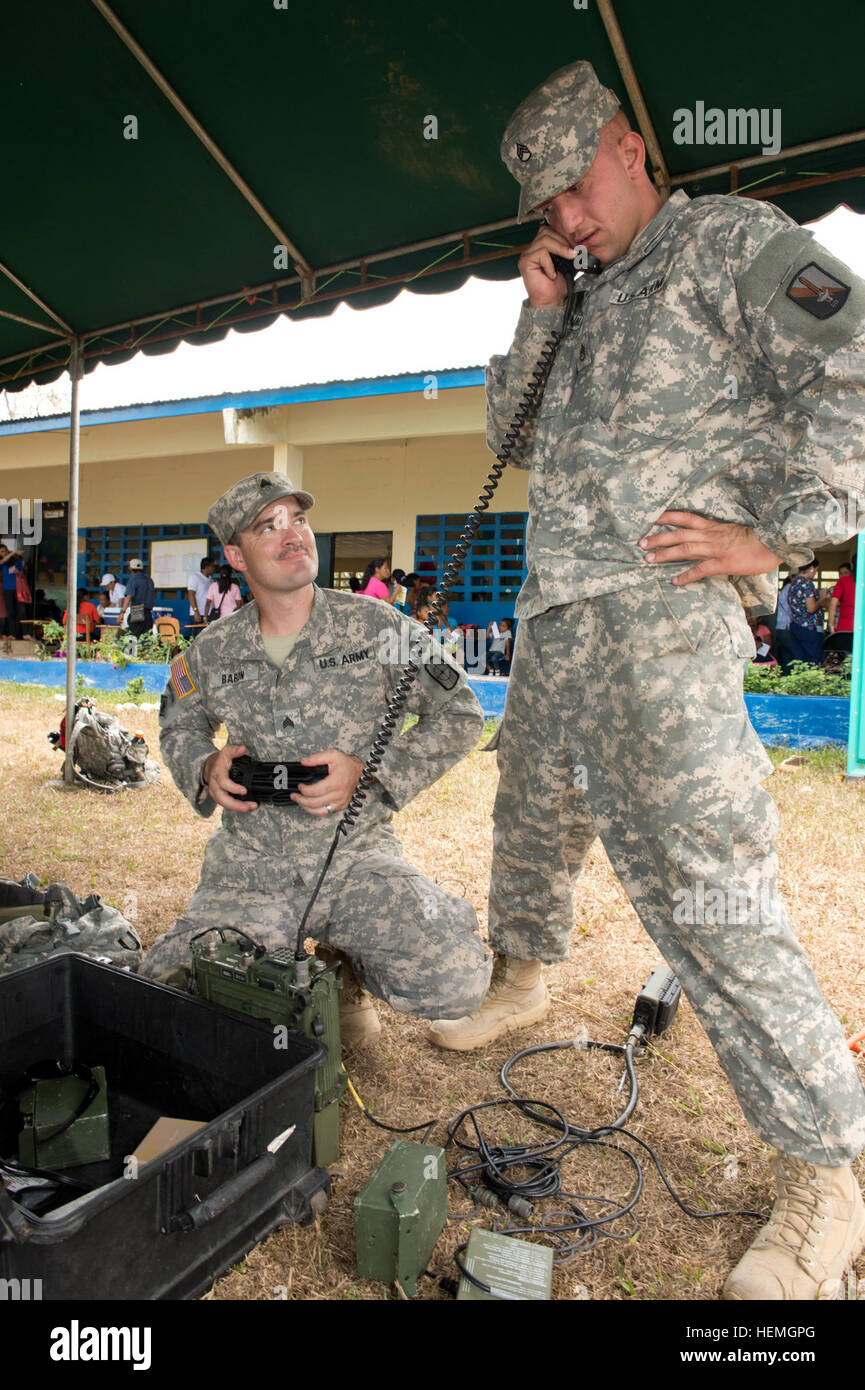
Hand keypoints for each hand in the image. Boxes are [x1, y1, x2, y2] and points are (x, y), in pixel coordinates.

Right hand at [202, 743, 257, 811]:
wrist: (209, 766)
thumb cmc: (220, 760)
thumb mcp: (226, 751)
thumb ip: (234, 750)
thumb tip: (242, 748)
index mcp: (217, 773)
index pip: (223, 782)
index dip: (233, 788)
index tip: (244, 791)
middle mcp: (214, 785)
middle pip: (222, 798)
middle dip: (235, 805)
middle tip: (248, 806)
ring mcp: (215, 793)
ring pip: (224, 804)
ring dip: (237, 808)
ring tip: (250, 807)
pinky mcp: (218, 798)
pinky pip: (226, 805)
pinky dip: (236, 807)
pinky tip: (246, 807)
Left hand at [291, 749, 363, 816]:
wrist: (361, 773)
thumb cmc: (348, 765)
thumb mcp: (333, 755)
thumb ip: (317, 758)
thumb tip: (304, 762)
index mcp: (336, 782)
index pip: (315, 791)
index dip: (304, 790)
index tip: (300, 786)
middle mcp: (339, 794)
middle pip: (315, 803)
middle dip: (301, 800)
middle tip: (294, 795)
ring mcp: (340, 802)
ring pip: (319, 811)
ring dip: (306, 808)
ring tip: (299, 802)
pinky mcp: (341, 806)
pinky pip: (325, 812)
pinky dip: (315, 811)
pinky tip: (309, 806)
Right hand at [520, 226, 575, 307]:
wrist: (550, 302)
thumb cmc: (557, 286)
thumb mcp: (567, 263)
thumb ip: (568, 251)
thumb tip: (579, 242)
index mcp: (540, 248)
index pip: (549, 231)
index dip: (562, 236)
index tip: (574, 248)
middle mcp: (531, 250)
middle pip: (545, 232)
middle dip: (562, 241)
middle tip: (573, 253)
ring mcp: (527, 255)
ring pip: (544, 240)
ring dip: (559, 248)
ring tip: (568, 258)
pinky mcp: (525, 262)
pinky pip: (541, 253)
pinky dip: (550, 263)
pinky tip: (552, 274)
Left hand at [639, 511, 781, 584]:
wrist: (775, 541)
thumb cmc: (758, 539)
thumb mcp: (735, 532)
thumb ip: (720, 536)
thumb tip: (708, 541)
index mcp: (714, 527)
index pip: (686, 517)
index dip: (668, 516)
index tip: (651, 518)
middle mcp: (711, 535)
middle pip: (679, 533)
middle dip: (659, 537)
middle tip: (640, 542)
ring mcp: (716, 548)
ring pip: (685, 548)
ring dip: (665, 554)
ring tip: (648, 558)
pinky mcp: (723, 563)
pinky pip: (700, 569)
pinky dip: (686, 575)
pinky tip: (674, 581)